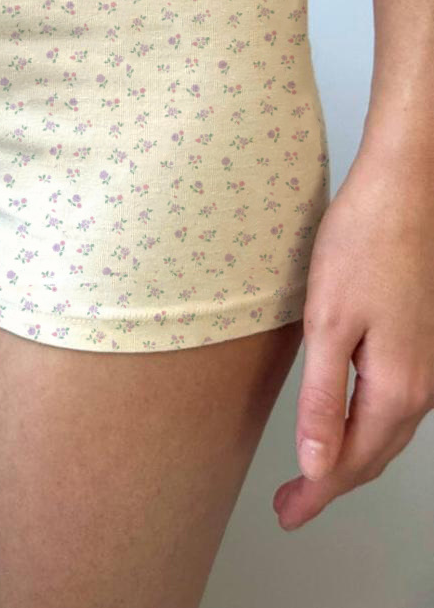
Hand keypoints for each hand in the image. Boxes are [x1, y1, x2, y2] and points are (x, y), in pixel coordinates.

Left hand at [273, 132, 433, 529]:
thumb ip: (321, 399)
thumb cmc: (364, 243)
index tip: (288, 516)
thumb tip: (316, 464)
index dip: (317, 496)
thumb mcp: (327, 323)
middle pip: (373, 455)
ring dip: (349, 458)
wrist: (404, 191)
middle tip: (291, 506)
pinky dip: (364, 428)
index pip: (352, 463)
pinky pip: (392, 406)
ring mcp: (424, 364)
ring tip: (311, 476)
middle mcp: (419, 384)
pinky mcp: (418, 343)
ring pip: (385, 433)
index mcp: (395, 387)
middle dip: (331, 485)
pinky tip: (344, 425)